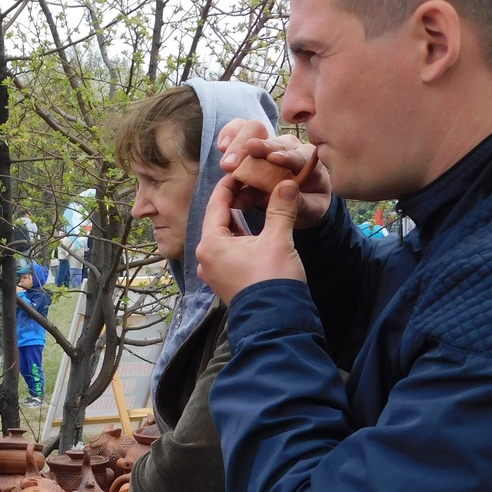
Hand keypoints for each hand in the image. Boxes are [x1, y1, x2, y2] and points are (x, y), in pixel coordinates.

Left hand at [196, 176, 305, 302]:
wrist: (276, 321)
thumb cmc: (273, 279)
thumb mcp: (277, 239)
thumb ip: (280, 208)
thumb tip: (287, 183)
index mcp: (210, 244)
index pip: (216, 205)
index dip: (229, 185)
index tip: (240, 169)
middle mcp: (204, 257)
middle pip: (218, 220)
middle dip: (234, 202)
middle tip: (250, 183)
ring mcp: (213, 271)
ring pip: (223, 237)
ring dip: (237, 220)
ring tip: (252, 202)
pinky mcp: (224, 281)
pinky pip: (227, 252)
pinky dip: (239, 238)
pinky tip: (252, 230)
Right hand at [218, 122, 330, 228]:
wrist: (295, 207)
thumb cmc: (308, 205)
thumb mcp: (311, 209)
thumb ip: (301, 202)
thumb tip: (287, 191)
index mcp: (307, 160)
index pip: (297, 155)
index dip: (286, 156)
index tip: (273, 159)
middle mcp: (286, 148)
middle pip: (272, 139)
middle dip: (256, 148)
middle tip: (243, 161)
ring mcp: (265, 147)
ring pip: (252, 133)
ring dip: (238, 146)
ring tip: (227, 163)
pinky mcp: (247, 151)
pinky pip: (237, 135)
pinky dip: (228, 138)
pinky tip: (222, 145)